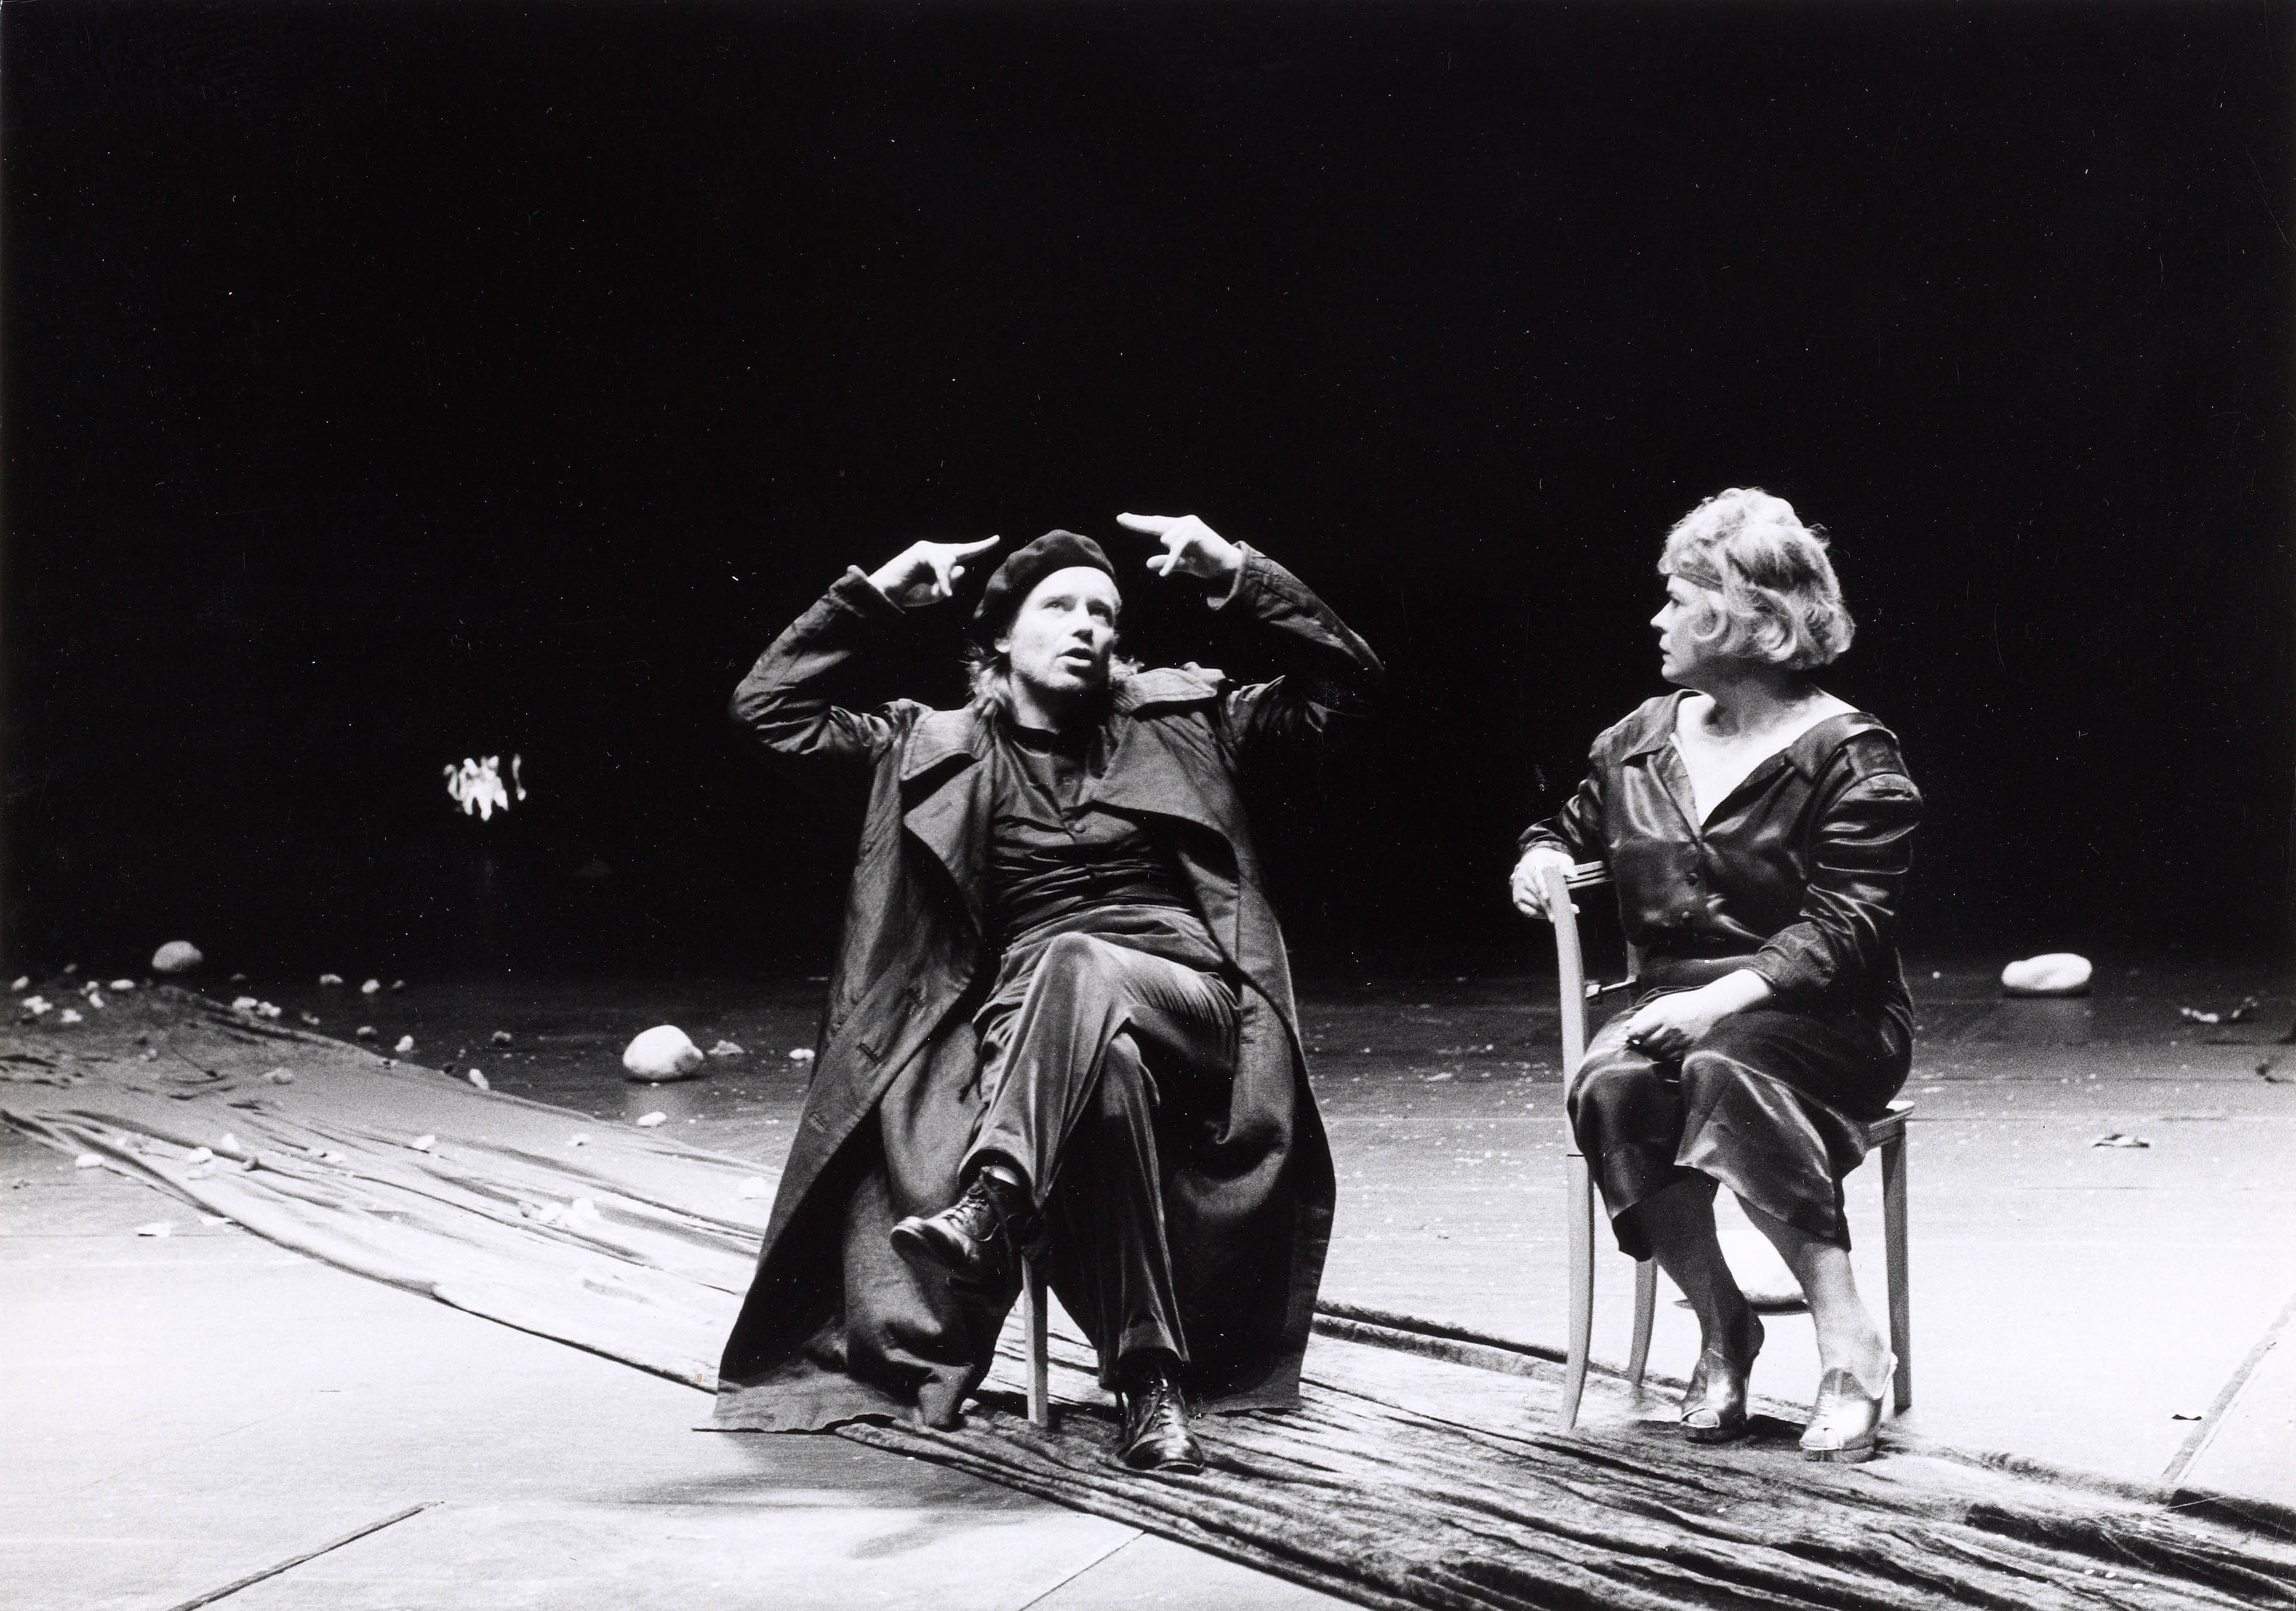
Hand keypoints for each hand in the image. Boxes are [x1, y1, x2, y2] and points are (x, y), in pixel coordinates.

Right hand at [865, 536, 1000, 609]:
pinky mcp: (920, 550)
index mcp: (940, 563)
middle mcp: (935, 552)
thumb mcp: (937, 594)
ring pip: (949, 561)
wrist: (886, 596)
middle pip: (959, 554)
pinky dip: (941, 580)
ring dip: (944, 581)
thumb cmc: (910, 596)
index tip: (997, 539)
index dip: (981, 546)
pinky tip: (939, 593)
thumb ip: (951, 582)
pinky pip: (940, 565)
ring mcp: (927, 549)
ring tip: (939, 594)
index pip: (964, 553)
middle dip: (971, 555)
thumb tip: (962, 567)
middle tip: (981, 555)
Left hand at [1115, 512, 1244, 585]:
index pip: (1156, 524)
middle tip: (1119, 518)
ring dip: (1171, 556)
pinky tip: (1165, 573)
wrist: (1228, 566)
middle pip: (1156, 524)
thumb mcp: (1183, 564)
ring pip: (1166, 539)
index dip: (1139, 522)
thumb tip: (1148, 563)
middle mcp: (1185, 522)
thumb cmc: (1208, 563)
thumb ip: (1167, 562)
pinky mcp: (1195, 533)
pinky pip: (1176, 548)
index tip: (1122, 517)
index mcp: (1181, 528)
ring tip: (1186, 561)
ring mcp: (1190, 525)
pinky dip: (1171, 562)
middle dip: (1138, 523)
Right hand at [1509, 846, 1577, 919]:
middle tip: (1569, 911)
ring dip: (1550, 912)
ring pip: (1535, 904)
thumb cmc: (1549, 862)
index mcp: (1532, 865)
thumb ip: (1567, 866)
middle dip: (1552, 904)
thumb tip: (1573, 875)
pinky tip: (1552, 915)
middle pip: (1536, 894)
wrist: (1532, 863)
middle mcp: (1522, 877)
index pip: (1537, 877)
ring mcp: (1518, 889)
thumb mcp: (1559, 859)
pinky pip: (1530, 912)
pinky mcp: (1517, 900)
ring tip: (1564, 914)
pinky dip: (1542, 915)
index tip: (1547, 897)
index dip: (1542, 887)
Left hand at [1618, 971, 1771, 1059]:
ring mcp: (1680, 1039)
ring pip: (1657, 1052)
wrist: (1708, 1007)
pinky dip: (1662, 1054)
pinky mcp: (1687, 1046)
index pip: (1638, 1031)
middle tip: (1641, 1038)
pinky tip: (1663, 1046)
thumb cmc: (1682, 1002)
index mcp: (1663, 1015)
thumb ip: (1644, 1014)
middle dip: (1640, 1042)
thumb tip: (1627, 1026)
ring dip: (1651, 1049)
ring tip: (1652, 1041)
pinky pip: (1669, 1056)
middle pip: (1647, 1043)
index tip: (1630, 1034)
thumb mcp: (1662, 1002)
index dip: (1631, 1034)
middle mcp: (1671, 1029)